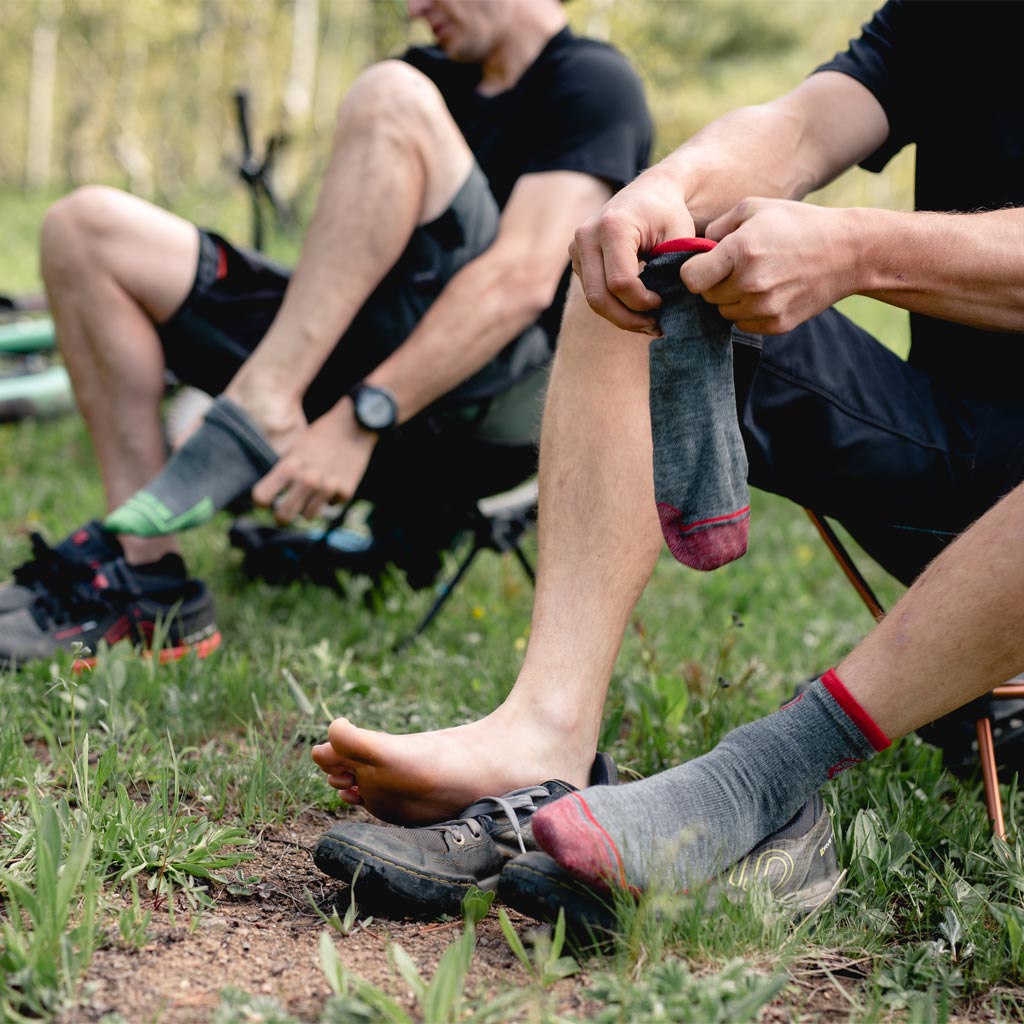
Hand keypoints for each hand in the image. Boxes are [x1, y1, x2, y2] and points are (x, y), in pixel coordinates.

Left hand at [251, 399, 376, 522]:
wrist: (354, 426)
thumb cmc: (321, 435)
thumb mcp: (296, 448)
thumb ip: (284, 470)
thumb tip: (273, 493)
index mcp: (289, 466)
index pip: (262, 496)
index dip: (260, 501)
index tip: (264, 502)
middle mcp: (307, 479)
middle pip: (284, 516)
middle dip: (281, 517)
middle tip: (282, 515)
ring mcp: (328, 487)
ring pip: (309, 516)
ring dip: (307, 509)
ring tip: (309, 497)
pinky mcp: (346, 491)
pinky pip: (331, 505)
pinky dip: (330, 498)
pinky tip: (333, 483)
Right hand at [569, 169, 695, 333]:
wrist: (650, 192)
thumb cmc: (668, 214)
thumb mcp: (680, 236)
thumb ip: (673, 269)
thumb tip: (667, 307)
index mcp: (613, 226)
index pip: (620, 282)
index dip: (642, 302)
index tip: (663, 302)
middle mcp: (587, 237)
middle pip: (599, 297)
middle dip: (628, 319)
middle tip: (655, 326)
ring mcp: (577, 248)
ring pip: (593, 300)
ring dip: (621, 318)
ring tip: (649, 322)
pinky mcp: (577, 259)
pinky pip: (593, 293)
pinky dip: (614, 307)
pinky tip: (636, 309)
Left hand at [681, 197, 858, 333]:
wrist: (848, 252)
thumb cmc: (797, 224)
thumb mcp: (755, 208)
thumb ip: (717, 227)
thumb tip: (697, 248)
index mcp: (741, 251)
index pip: (691, 279)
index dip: (694, 271)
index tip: (706, 264)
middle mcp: (750, 283)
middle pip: (707, 297)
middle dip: (715, 283)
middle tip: (738, 267)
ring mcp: (764, 308)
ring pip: (724, 312)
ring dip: (732, 299)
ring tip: (757, 278)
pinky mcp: (776, 325)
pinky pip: (744, 324)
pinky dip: (749, 311)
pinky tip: (769, 291)